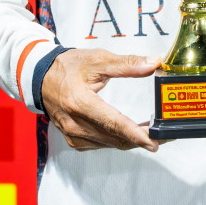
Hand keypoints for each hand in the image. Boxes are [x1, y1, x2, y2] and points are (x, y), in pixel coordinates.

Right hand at [41, 49, 159, 151]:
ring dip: (132, 141)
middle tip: (164, 137)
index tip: (153, 141)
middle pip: (115, 137)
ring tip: (153, 134)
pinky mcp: (74, 141)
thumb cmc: (68, 67)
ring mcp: (73, 135)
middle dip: (142, 139)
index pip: (112, 122)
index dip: (135, 134)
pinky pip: (102, 145)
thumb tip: (153, 64)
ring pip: (111, 144)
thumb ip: (127, 64)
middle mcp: (75, 123)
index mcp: (80, 102)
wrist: (41, 78)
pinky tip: (131, 134)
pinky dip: (118, 141)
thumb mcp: (97, 60)